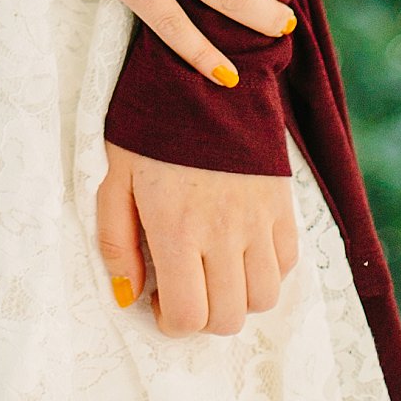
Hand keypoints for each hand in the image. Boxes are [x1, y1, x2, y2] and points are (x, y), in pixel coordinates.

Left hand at [97, 140, 297, 334]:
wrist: (203, 76)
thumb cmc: (149, 127)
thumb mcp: (114, 178)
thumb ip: (117, 242)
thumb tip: (128, 295)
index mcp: (176, 226)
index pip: (189, 314)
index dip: (172, 323)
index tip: (159, 301)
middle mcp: (223, 230)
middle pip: (228, 317)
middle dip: (202, 317)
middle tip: (184, 290)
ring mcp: (259, 218)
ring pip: (263, 299)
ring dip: (237, 299)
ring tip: (213, 274)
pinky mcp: (283, 204)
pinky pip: (287, 264)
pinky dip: (265, 272)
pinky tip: (240, 251)